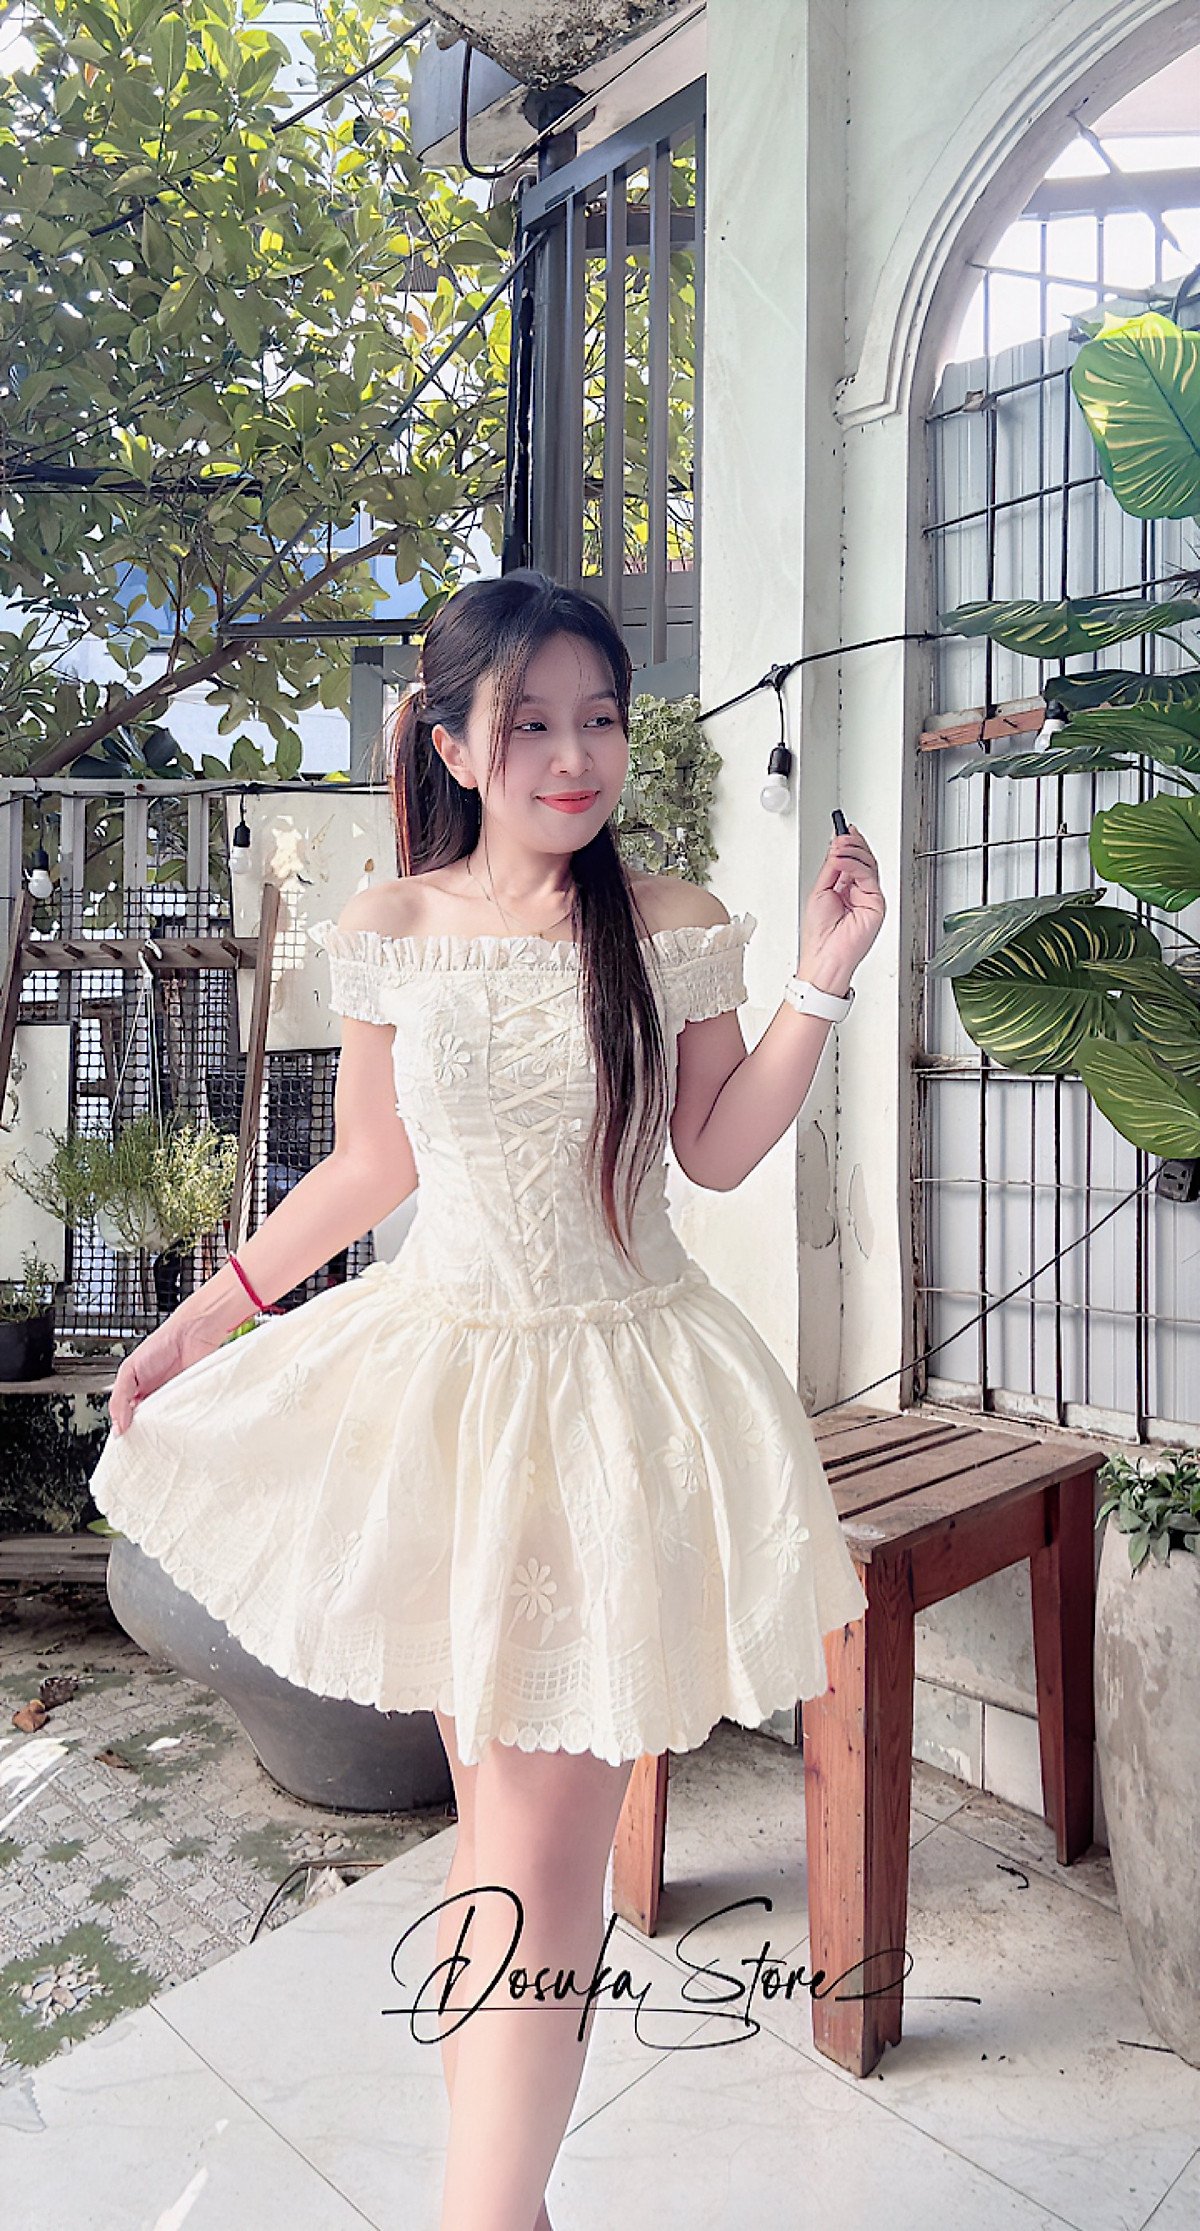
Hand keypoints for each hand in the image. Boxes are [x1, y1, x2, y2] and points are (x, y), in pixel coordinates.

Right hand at [107, 1309, 234, 1434]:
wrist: (192, 1334)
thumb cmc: (163, 1343)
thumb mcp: (129, 1369)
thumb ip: (119, 1397)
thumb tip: (117, 1424)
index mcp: (136, 1390)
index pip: (126, 1415)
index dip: (124, 1426)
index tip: (123, 1438)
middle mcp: (154, 1396)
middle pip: (146, 1422)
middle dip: (143, 1431)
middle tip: (140, 1438)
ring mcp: (172, 1399)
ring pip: (164, 1423)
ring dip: (162, 1428)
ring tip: (157, 1433)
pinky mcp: (189, 1401)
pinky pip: (183, 1418)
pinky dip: (179, 1423)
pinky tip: (175, 1424)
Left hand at [798, 823, 885, 996]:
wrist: (826, 957)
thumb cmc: (820, 935)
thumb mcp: (820, 892)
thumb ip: (831, 869)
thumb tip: (836, 847)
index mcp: (844, 889)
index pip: (850, 860)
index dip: (846, 843)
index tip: (840, 828)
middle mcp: (858, 892)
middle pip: (862, 859)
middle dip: (851, 843)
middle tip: (840, 835)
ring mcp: (868, 897)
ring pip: (868, 864)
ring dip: (852, 851)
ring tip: (838, 846)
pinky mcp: (876, 903)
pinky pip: (868, 876)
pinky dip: (854, 865)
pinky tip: (840, 860)